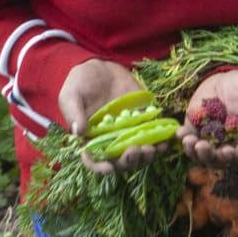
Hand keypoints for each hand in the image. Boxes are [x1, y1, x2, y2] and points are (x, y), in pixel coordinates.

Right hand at [58, 59, 166, 173]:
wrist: (101, 68)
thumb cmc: (80, 82)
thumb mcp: (71, 95)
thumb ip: (73, 113)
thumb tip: (78, 132)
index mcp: (91, 140)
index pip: (94, 161)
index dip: (100, 168)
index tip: (109, 169)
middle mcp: (110, 141)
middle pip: (120, 162)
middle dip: (129, 161)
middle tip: (135, 150)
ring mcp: (128, 132)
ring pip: (139, 154)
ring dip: (146, 156)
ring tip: (153, 148)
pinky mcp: (143, 121)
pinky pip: (153, 136)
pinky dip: (160, 141)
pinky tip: (166, 140)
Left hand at [177, 69, 237, 166]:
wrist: (232, 79)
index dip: (235, 159)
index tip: (229, 150)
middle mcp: (227, 144)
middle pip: (217, 160)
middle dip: (209, 157)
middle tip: (202, 146)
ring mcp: (209, 137)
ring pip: (200, 154)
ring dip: (192, 152)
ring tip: (189, 141)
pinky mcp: (195, 126)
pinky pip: (188, 137)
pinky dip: (182, 138)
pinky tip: (180, 133)